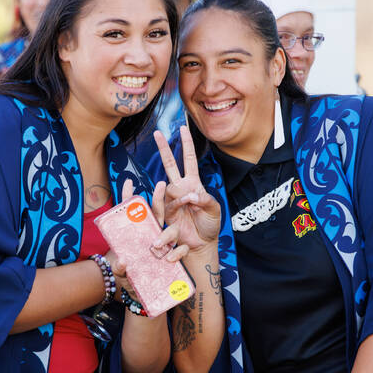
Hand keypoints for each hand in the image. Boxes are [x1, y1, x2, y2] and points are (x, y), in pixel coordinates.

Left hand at [107, 179, 190, 300]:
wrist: (140, 297)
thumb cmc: (128, 279)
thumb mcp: (119, 272)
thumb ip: (119, 268)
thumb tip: (122, 262)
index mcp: (138, 235)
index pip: (134, 213)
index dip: (129, 197)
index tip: (128, 182)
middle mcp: (152, 236)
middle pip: (157, 213)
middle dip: (159, 198)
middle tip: (161, 184)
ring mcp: (164, 247)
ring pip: (171, 231)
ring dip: (166, 234)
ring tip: (157, 245)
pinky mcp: (173, 259)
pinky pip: (181, 251)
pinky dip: (177, 253)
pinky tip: (170, 259)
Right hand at [153, 125, 219, 253]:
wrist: (202, 244)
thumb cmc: (209, 226)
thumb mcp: (215, 209)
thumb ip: (206, 199)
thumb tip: (192, 194)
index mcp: (193, 184)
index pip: (188, 159)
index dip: (186, 144)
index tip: (183, 128)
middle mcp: (181, 189)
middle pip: (170, 164)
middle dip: (164, 148)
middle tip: (158, 133)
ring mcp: (172, 200)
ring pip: (169, 188)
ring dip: (180, 194)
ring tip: (191, 202)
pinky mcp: (166, 213)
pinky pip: (167, 203)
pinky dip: (177, 204)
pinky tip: (185, 206)